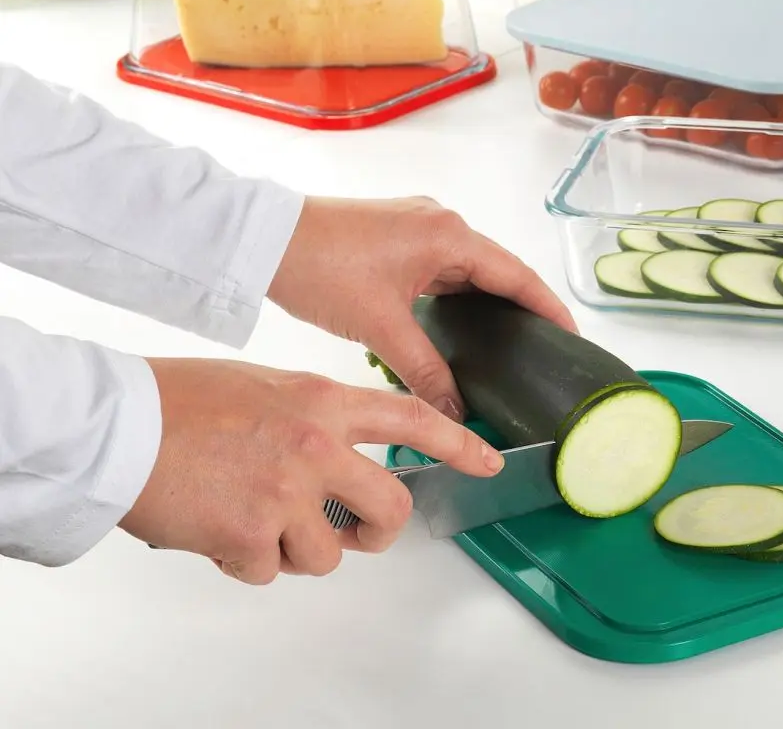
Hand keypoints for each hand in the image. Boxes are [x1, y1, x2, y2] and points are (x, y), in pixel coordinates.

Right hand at [120, 357, 503, 584]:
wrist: (119, 427)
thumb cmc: (182, 401)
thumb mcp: (266, 387)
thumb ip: (313, 415)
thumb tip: (338, 450)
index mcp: (323, 401)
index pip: (413, 419)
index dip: (459, 443)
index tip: (488, 461)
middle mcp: (317, 446)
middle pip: (391, 505)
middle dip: (382, 530)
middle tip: (362, 531)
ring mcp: (288, 493)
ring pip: (330, 553)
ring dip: (299, 548)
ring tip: (258, 520)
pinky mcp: (252, 537)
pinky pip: (270, 571)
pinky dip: (248, 559)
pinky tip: (220, 528)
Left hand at [267, 196, 576, 419]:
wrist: (263, 238)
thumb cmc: (321, 268)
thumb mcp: (381, 326)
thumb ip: (425, 370)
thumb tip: (455, 413)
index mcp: (448, 235)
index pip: (515, 275)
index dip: (546, 307)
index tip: (571, 335)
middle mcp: (440, 222)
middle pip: (495, 269)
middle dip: (519, 307)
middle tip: (542, 347)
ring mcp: (417, 225)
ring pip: (466, 269)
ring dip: (485, 301)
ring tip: (507, 341)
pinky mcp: (396, 235)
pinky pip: (441, 267)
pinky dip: (455, 295)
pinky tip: (459, 325)